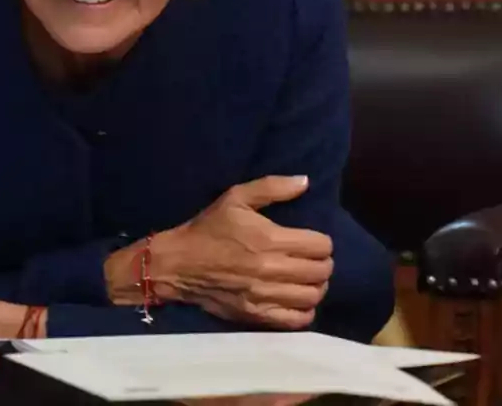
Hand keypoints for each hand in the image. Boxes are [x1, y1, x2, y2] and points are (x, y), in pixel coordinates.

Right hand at [151, 176, 333, 328]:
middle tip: (313, 259)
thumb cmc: (208, 229)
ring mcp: (265, 295)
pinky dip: (305, 310)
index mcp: (270, 238)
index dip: (323, 242)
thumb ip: (272, 187)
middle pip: (321, 272)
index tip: (314, 241)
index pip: (320, 246)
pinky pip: (297, 319)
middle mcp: (271, 269)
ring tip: (307, 279)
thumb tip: (305, 181)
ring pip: (313, 296)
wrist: (178, 264)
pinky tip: (297, 299)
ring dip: (316, 286)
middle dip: (323, 263)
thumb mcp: (236, 198)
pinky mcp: (257, 314)